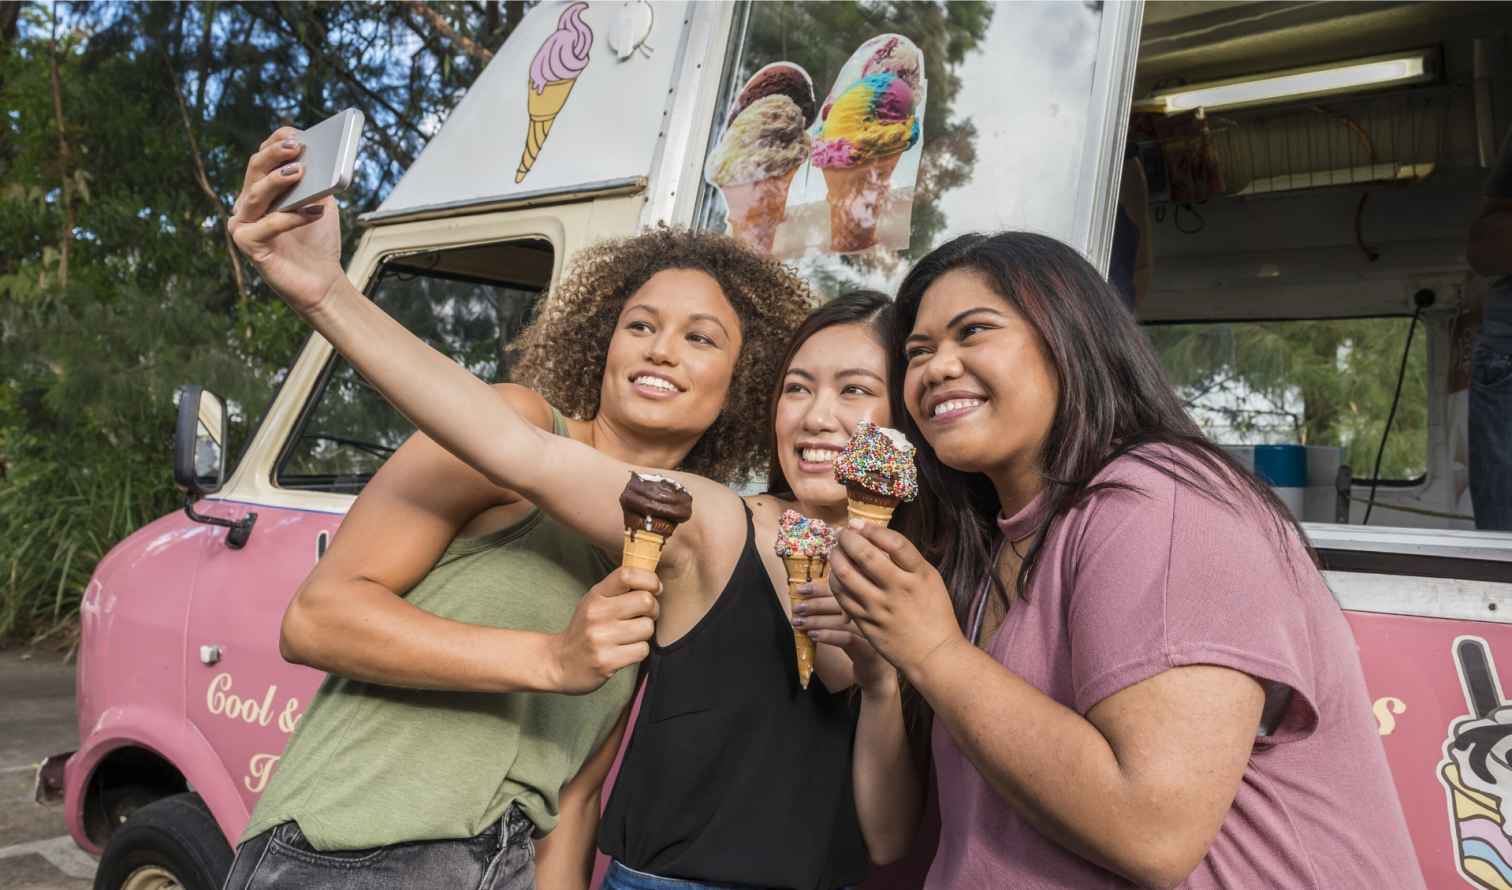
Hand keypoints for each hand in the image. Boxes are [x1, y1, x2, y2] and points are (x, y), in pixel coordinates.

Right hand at [228, 127, 346, 313]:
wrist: (323, 281)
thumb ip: (316, 180)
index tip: (296, 134)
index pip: (262, 158)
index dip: (275, 143)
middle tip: (296, 146)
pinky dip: (291, 217)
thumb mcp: (321, 202)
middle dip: (274, 154)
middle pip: (254, 170)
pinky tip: (315, 212)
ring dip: (277, 180)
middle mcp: (247, 204)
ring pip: (254, 194)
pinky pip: (267, 226)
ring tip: (300, 171)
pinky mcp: (248, 245)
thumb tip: (319, 156)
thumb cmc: (318, 240)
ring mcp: (243, 224)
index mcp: (262, 189)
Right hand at [547, 566, 659, 693]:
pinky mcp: (606, 661)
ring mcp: (601, 638)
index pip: (627, 574)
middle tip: (645, 616)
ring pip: (647, 628)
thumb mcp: (595, 602)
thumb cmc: (585, 629)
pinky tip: (625, 650)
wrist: (560, 663)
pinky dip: (639, 651)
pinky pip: (642, 650)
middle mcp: (597, 614)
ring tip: (631, 636)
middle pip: (646, 601)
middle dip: (653, 610)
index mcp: (596, 596)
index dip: (649, 579)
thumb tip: (654, 582)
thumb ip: (619, 589)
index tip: (654, 588)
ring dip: (644, 633)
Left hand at [792, 577, 894, 694]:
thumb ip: (832, 611)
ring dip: (816, 620)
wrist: (877, 673)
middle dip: (815, 604)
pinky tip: (813, 636)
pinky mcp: (869, 648)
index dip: (819, 588)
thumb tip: (803, 601)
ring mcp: (871, 631)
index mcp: (864, 603)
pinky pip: (847, 638)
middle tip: (797, 608)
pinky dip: (828, 636)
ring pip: (841, 620)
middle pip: (840, 602)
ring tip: (799, 623)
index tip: (801, 589)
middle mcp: (871, 613)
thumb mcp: (847, 625)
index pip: (841, 589)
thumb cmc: (859, 645)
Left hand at [829, 520, 964, 683]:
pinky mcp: (867, 623)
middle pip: (865, 556)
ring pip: (846, 575)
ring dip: (836, 558)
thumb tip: (877, 537)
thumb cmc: (934, 614)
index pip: (894, 543)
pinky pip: (842, 597)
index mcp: (919, 575)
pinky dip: (835, 581)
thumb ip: (907, 560)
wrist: (934, 654)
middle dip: (847, 539)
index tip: (858, 523)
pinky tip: (837, 575)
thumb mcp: (930, 580)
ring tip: (836, 552)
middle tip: (842, 534)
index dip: (872, 529)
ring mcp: (880, 608)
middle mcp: (899, 590)